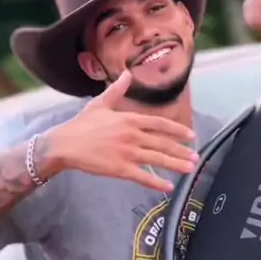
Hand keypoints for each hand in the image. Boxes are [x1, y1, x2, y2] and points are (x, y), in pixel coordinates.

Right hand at [49, 70, 197, 190]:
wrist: (65, 144)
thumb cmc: (82, 124)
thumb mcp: (100, 103)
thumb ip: (117, 89)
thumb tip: (128, 73)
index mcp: (129, 119)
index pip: (160, 124)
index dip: (178, 130)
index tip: (191, 135)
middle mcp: (132, 135)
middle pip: (163, 143)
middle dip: (181, 150)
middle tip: (195, 156)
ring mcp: (127, 153)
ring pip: (157, 159)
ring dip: (176, 164)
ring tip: (189, 169)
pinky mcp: (120, 169)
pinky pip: (143, 177)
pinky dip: (157, 182)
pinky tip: (168, 186)